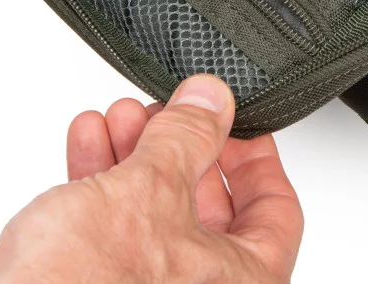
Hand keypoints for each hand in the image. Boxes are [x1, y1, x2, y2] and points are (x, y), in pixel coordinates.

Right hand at [0, 75, 304, 282]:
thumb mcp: (149, 189)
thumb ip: (187, 136)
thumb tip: (211, 101)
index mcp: (243, 283)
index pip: (277, 213)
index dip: (257, 159)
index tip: (238, 122)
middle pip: (210, 207)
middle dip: (182, 147)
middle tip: (168, 112)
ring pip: (157, 212)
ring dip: (138, 155)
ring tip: (121, 117)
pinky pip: (117, 228)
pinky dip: (104, 182)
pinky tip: (90, 142)